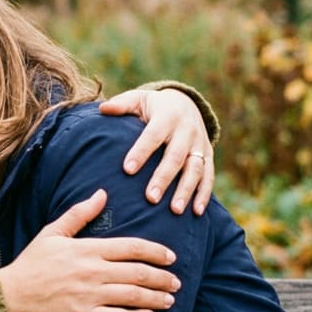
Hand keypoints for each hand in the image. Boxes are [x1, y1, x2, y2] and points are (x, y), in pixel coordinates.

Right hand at [0, 189, 180, 311]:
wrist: (9, 295)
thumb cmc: (31, 263)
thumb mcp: (52, 233)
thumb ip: (79, 214)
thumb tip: (102, 194)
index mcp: (87, 249)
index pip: (132, 247)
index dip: (156, 251)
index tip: (171, 256)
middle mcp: (92, 271)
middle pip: (139, 273)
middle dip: (163, 277)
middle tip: (176, 281)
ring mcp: (89, 295)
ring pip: (133, 296)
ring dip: (156, 298)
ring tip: (169, 299)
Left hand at [100, 88, 213, 214]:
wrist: (186, 103)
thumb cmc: (153, 107)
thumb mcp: (138, 100)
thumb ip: (122, 105)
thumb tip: (102, 108)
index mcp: (167, 116)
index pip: (153, 136)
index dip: (141, 152)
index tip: (127, 170)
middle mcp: (187, 130)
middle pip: (176, 156)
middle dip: (164, 178)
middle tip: (150, 198)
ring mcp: (200, 144)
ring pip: (195, 169)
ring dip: (186, 190)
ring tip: (175, 210)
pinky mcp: (208, 155)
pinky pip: (208, 176)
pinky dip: (204, 193)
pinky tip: (196, 211)